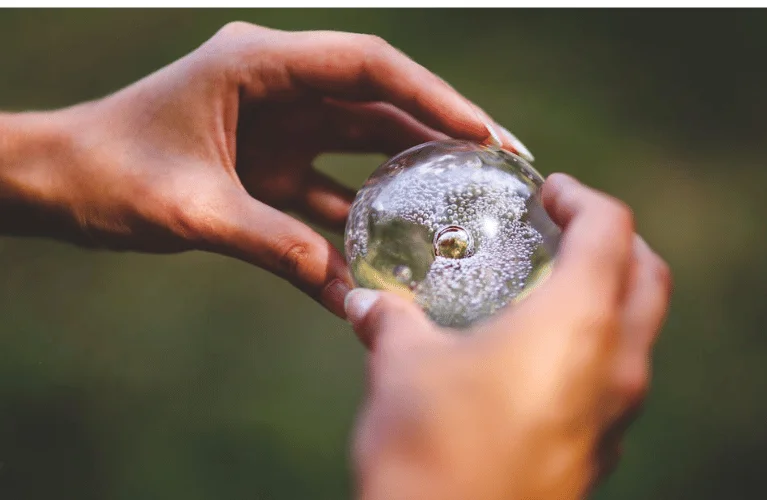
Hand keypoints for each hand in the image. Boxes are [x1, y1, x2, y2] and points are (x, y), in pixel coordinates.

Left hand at [0, 22, 531, 316]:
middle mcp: (278, 85)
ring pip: (365, 142)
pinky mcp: (273, 164)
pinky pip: (331, 190)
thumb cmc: (106, 173)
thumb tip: (344, 287)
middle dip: (442, 129)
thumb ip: (269, 241)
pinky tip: (394, 258)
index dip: (433, 95)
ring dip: (413, 172)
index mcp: (256, 63)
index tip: (483, 132)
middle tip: (504, 161)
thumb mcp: (188, 208)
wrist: (59, 183)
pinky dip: (360, 221)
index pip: (367, 66)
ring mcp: (279, 124)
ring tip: (470, 201)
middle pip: (379, 100)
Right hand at [347, 173, 671, 499]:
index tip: (549, 193)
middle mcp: (618, 364)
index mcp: (581, 321)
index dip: (582, 197)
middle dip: (614, 241)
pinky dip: (592, 350)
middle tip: (562, 230)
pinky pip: (615, 381)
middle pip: (648, 276)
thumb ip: (390, 322)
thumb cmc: (431, 449)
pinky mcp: (599, 453)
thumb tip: (366, 301)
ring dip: (608, 297)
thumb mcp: (402, 368)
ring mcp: (616, 415)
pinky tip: (533, 361)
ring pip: (640, 333)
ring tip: (547, 291)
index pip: (612, 228)